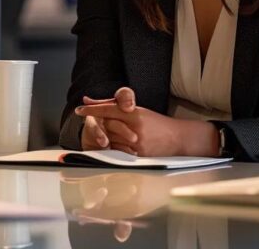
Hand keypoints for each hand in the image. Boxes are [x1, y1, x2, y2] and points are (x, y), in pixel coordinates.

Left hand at [76, 88, 217, 156]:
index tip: (80, 109)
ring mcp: (136, 144)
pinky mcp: (138, 157)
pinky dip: (112, 150)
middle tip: (87, 123)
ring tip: (99, 137)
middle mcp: (135, 128)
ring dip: (104, 138)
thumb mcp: (140, 112)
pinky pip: (119, 153)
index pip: (109, 110)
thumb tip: (97, 102)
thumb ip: (119, 108)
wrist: (178, 138)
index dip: (92, 109)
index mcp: (136, 114)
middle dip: (97, 124)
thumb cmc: (158, 123)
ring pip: (111, 140)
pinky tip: (109, 148)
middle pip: (107, 125)